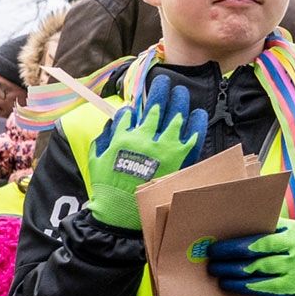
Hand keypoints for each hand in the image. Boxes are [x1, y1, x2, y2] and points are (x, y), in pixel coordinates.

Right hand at [84, 75, 207, 229]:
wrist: (122, 214)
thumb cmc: (107, 188)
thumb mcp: (95, 159)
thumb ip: (104, 137)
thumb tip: (115, 121)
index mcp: (123, 138)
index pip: (131, 113)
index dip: (134, 107)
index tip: (136, 106)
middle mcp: (145, 139)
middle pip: (155, 108)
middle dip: (160, 91)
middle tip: (165, 81)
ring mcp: (165, 149)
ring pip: (175, 117)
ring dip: (178, 101)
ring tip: (181, 92)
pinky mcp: (180, 161)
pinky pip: (193, 138)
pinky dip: (196, 125)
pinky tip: (198, 114)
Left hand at [206, 218, 294, 295]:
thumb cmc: (281, 249)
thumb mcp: (278, 233)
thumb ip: (259, 228)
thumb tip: (223, 228)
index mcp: (291, 231)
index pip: (259, 238)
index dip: (234, 244)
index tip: (214, 247)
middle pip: (256, 255)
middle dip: (229, 258)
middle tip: (211, 260)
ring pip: (256, 271)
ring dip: (231, 272)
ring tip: (216, 270)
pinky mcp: (290, 289)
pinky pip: (261, 288)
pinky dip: (241, 286)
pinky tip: (227, 284)